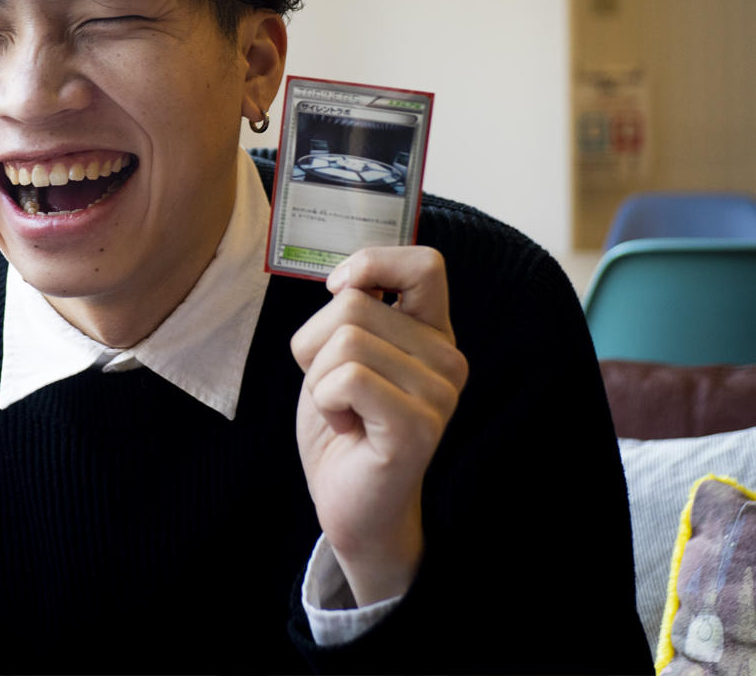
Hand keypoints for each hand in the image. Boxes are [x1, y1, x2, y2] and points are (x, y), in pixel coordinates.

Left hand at [288, 246, 466, 605]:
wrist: (350, 502)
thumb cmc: (343, 422)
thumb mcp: (343, 351)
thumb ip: (355, 310)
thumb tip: (344, 279)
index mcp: (433, 332)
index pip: (425, 263)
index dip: (371, 264)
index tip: (339, 292)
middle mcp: (448, 358)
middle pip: (354, 303)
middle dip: (315, 344)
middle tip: (335, 390)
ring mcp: (439, 394)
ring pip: (345, 340)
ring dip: (318, 379)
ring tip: (342, 411)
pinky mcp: (418, 427)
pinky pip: (347, 379)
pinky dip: (326, 402)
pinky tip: (347, 428)